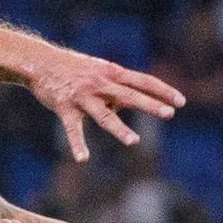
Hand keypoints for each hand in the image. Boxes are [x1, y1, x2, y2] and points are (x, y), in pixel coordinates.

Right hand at [26, 46, 183, 162]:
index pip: (143, 81)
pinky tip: (83, 159)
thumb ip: (115, 89)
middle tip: (169, 114)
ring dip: (120, 129)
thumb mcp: (99, 72)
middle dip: (150, 105)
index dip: (162, 90)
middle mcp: (100, 84)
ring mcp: (83, 97)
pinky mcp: (65, 108)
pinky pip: (73, 129)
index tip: (181, 101)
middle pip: (129, 96)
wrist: (40, 63)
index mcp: (112, 73)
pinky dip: (77, 145)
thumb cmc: (73, 68)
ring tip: (135, 142)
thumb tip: (126, 107)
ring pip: (104, 116)